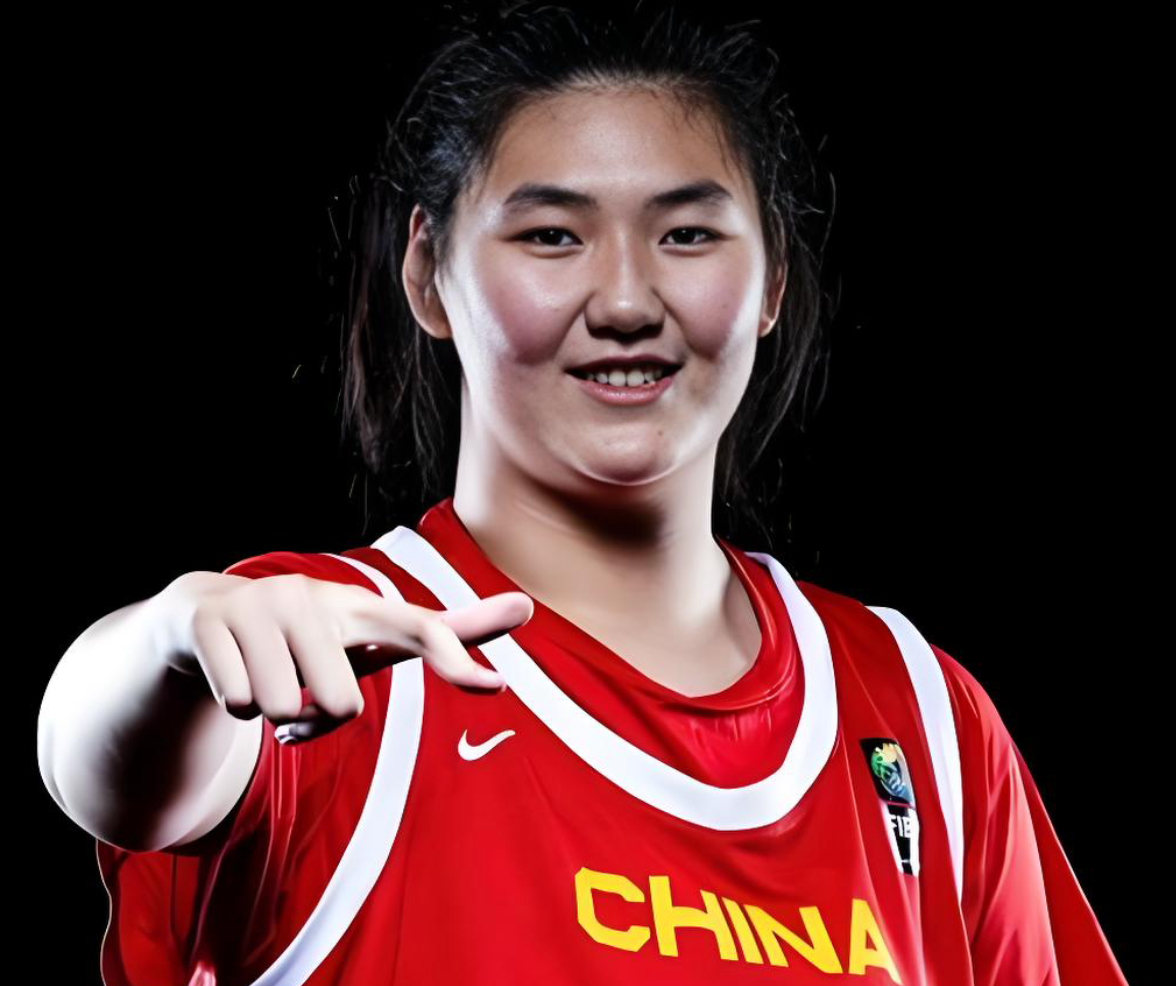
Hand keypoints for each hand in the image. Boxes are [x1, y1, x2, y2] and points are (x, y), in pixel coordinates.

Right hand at [157, 570, 532, 743]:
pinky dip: (231, 707)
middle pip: (340, 704)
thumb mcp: (372, 640)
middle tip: (303, 691)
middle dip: (317, 717)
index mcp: (361, 606)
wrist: (204, 617)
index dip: (456, 659)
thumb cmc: (311, 638)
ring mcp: (260, 602)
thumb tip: (527, 607)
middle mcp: (314, 596)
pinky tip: (232, 679)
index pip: (420, 630)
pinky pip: (234, 702)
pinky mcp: (209, 619)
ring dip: (272, 714)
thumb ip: (447, 632)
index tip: (495, 685)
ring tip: (267, 682)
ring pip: (281, 707)